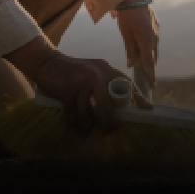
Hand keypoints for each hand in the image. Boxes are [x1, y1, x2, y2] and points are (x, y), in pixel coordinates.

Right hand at [5, 35, 127, 131]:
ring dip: (88, 125)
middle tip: (109, 131)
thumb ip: (102, 84)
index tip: (148, 110)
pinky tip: (75, 126)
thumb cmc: (70, 72)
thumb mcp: (90, 72)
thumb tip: (115, 108)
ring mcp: (83, 82)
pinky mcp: (69, 90)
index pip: (127, 84)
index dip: (138, 98)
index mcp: (105, 69)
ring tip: (86, 130)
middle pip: (109, 106)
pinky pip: (76, 114)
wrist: (46, 62)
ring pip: (92, 113)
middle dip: (110, 122)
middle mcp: (98, 74)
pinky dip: (75, 123)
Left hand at [116, 5, 158, 92]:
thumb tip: (131, 64)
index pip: (149, 62)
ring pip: (155, 48)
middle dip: (150, 66)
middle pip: (153, 56)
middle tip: (147, 76)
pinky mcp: (156, 25)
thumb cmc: (126, 16)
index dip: (150, 74)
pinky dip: (150, 46)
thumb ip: (130, 50)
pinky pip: (154, 39)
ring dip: (150, 56)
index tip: (153, 85)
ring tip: (145, 63)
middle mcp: (155, 37)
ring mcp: (157, 31)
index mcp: (147, 41)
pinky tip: (144, 46)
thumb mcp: (126, 35)